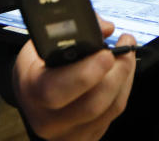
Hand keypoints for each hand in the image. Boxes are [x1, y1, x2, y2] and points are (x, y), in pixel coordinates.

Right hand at [13, 17, 136, 140]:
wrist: (30, 101)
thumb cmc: (36, 69)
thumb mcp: (39, 44)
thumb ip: (71, 31)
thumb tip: (105, 28)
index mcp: (33, 91)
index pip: (56, 90)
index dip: (86, 73)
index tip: (107, 53)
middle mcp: (48, 120)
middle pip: (92, 104)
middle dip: (117, 72)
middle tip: (125, 47)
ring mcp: (68, 134)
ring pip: (108, 110)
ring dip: (125, 78)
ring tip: (127, 55)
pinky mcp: (86, 138)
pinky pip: (113, 116)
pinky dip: (123, 91)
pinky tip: (123, 73)